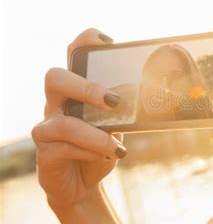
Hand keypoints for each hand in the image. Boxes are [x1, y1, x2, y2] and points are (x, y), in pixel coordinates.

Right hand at [31, 28, 126, 208]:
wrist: (85, 183)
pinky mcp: (45, 153)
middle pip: (55, 78)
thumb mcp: (118, 125)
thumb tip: (155, 96)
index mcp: (76, 90)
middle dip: (85, 87)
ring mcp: (47, 127)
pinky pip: (64, 148)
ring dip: (95, 135)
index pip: (73, 54)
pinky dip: (90, 152)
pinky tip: (106, 157)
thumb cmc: (101, 147)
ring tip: (116, 146)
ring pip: (63, 122)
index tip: (108, 42)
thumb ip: (126, 110)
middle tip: (114, 101)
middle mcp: (57, 104)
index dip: (85, 41)